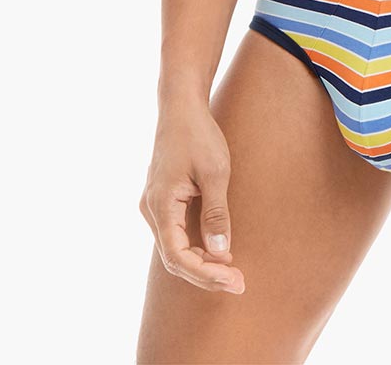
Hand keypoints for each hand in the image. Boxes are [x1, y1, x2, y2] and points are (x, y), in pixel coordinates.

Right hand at [139, 99, 245, 293]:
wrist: (181, 107)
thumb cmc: (199, 135)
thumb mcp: (215, 172)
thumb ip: (216, 213)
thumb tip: (221, 251)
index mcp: (161, 205)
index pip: (177, 255)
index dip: (204, 273)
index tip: (233, 279)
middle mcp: (151, 210)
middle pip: (174, 258)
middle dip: (206, 274)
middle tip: (239, 284)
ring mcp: (155, 206)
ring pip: (175, 248)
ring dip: (201, 263)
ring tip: (232, 273)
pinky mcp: (163, 201)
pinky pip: (176, 234)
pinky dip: (196, 247)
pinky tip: (218, 252)